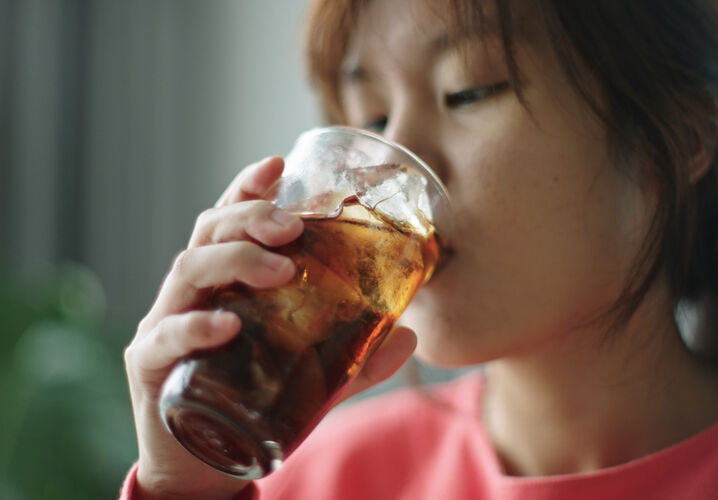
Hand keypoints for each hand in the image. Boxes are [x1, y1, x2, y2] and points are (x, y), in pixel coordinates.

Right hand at [123, 157, 416, 499]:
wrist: (205, 468)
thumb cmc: (254, 405)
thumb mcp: (310, 378)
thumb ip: (355, 359)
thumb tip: (410, 335)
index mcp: (222, 285)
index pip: (228, 222)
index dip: (247, 187)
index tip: (278, 162)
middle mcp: (189, 295)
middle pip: (209, 233)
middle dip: (250, 217)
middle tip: (293, 226)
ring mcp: (163, 326)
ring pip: (187, 270)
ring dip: (235, 260)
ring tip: (282, 269)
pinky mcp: (150, 367)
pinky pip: (167, 337)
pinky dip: (196, 325)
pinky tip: (228, 325)